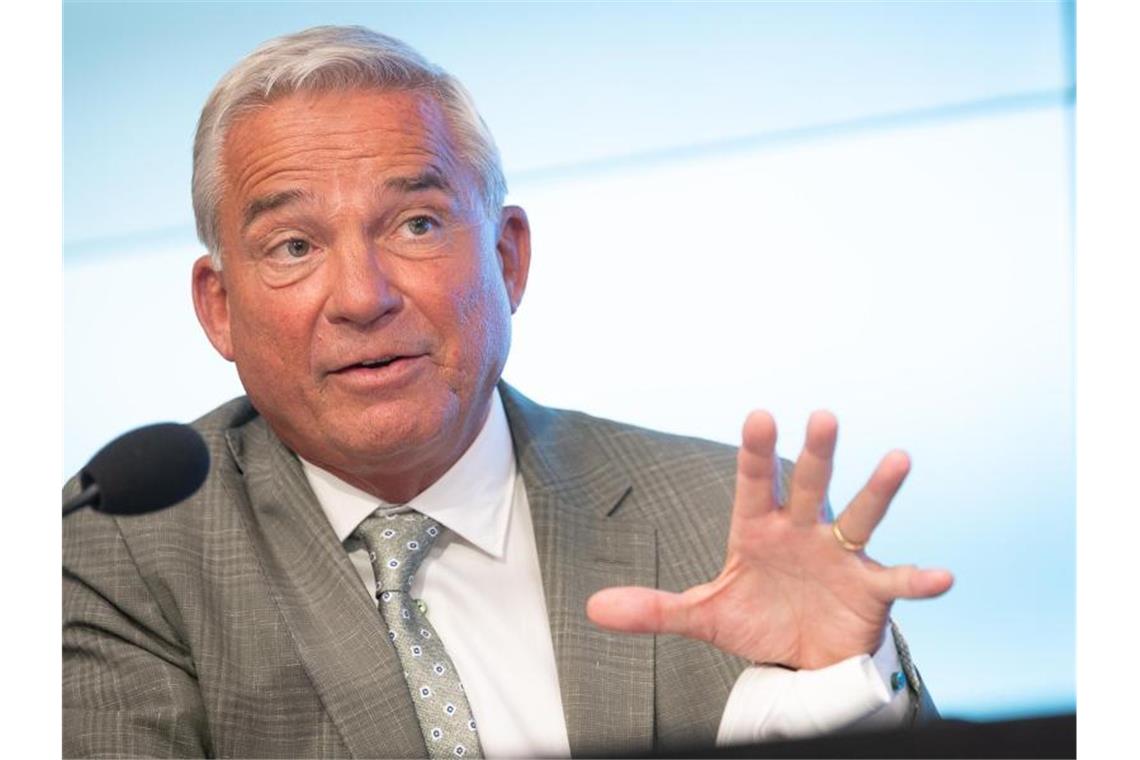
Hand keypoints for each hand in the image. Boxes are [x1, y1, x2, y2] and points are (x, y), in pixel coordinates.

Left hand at [586, 411, 952, 669]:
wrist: (799, 659)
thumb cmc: (755, 621)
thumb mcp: (703, 616)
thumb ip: (654, 609)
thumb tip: (595, 607)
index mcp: (758, 531)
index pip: (754, 484)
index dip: (756, 453)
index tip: (758, 415)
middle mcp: (802, 533)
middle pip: (810, 487)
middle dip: (816, 455)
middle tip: (823, 416)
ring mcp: (839, 557)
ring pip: (859, 517)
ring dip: (878, 490)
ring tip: (899, 459)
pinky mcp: (869, 590)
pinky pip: (896, 580)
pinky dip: (919, 579)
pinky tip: (943, 576)